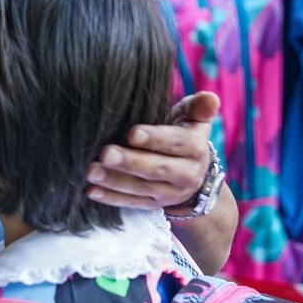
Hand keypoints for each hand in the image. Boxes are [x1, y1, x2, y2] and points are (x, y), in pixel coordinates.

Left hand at [86, 91, 218, 209]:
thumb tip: (210, 98)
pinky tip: (92, 191)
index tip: (132, 133)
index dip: (155, 139)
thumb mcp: (192, 118)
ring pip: (142, 188)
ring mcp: (170, 193)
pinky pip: (132, 203)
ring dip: (115, 181)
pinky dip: (111, 198)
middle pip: (157, 168)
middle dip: (130, 162)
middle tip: (105, 153)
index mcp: (196, 148)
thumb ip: (197, 107)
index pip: (177, 143)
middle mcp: (187, 174)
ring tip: (92, 171)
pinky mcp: (155, 205)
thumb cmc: (182, 133)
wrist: (192, 172)